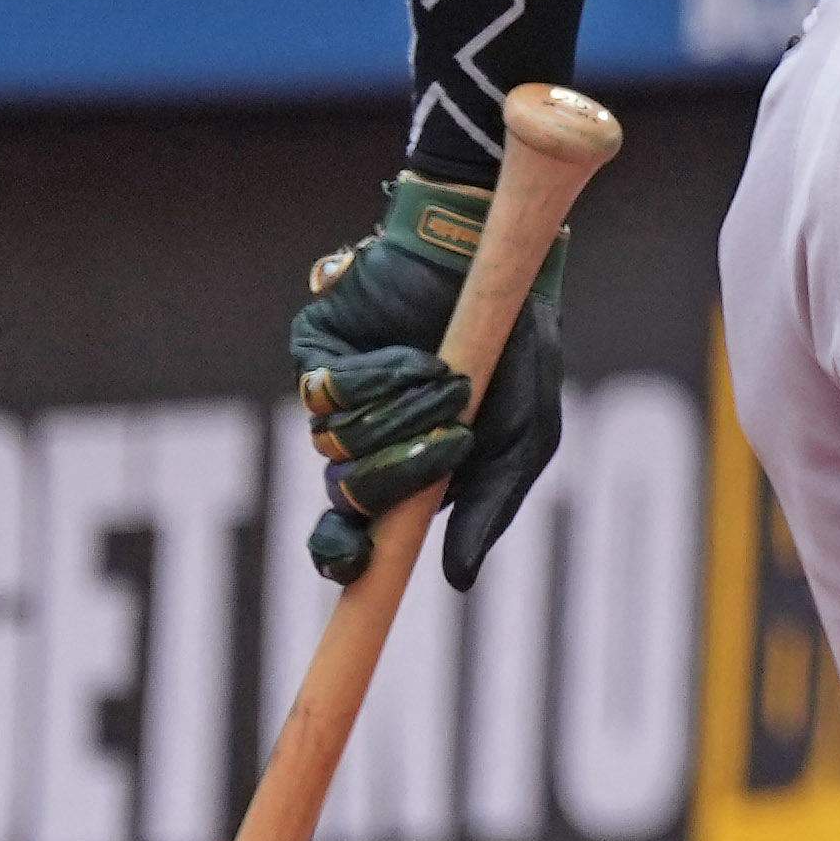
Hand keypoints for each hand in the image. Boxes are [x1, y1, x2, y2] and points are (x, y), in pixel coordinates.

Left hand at [290, 169, 565, 585]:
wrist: (494, 258)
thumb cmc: (515, 344)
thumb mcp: (523, 437)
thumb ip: (489, 509)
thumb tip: (454, 581)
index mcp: (409, 474)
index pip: (354, 536)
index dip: (345, 559)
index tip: (360, 566)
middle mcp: (366, 441)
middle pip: (345, 498)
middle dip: (398, 476)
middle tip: (450, 442)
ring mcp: (338, 397)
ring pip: (334, 445)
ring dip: (400, 418)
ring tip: (448, 378)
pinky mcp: (316, 351)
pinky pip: (325, 392)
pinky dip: (378, 380)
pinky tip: (418, 356)